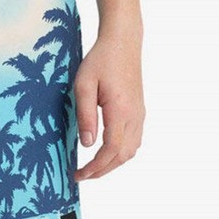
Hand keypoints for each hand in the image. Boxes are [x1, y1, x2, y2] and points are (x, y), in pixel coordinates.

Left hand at [74, 32, 144, 180]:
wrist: (123, 42)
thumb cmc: (101, 60)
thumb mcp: (83, 85)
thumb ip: (85, 115)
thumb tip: (87, 144)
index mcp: (120, 111)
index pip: (111, 149)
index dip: (95, 166)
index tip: (79, 174)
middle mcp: (134, 116)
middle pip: (122, 155)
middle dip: (102, 170)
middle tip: (81, 176)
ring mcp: (139, 115)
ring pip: (130, 151)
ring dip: (112, 163)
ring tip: (92, 168)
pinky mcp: (139, 112)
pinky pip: (133, 141)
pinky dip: (120, 153)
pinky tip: (105, 154)